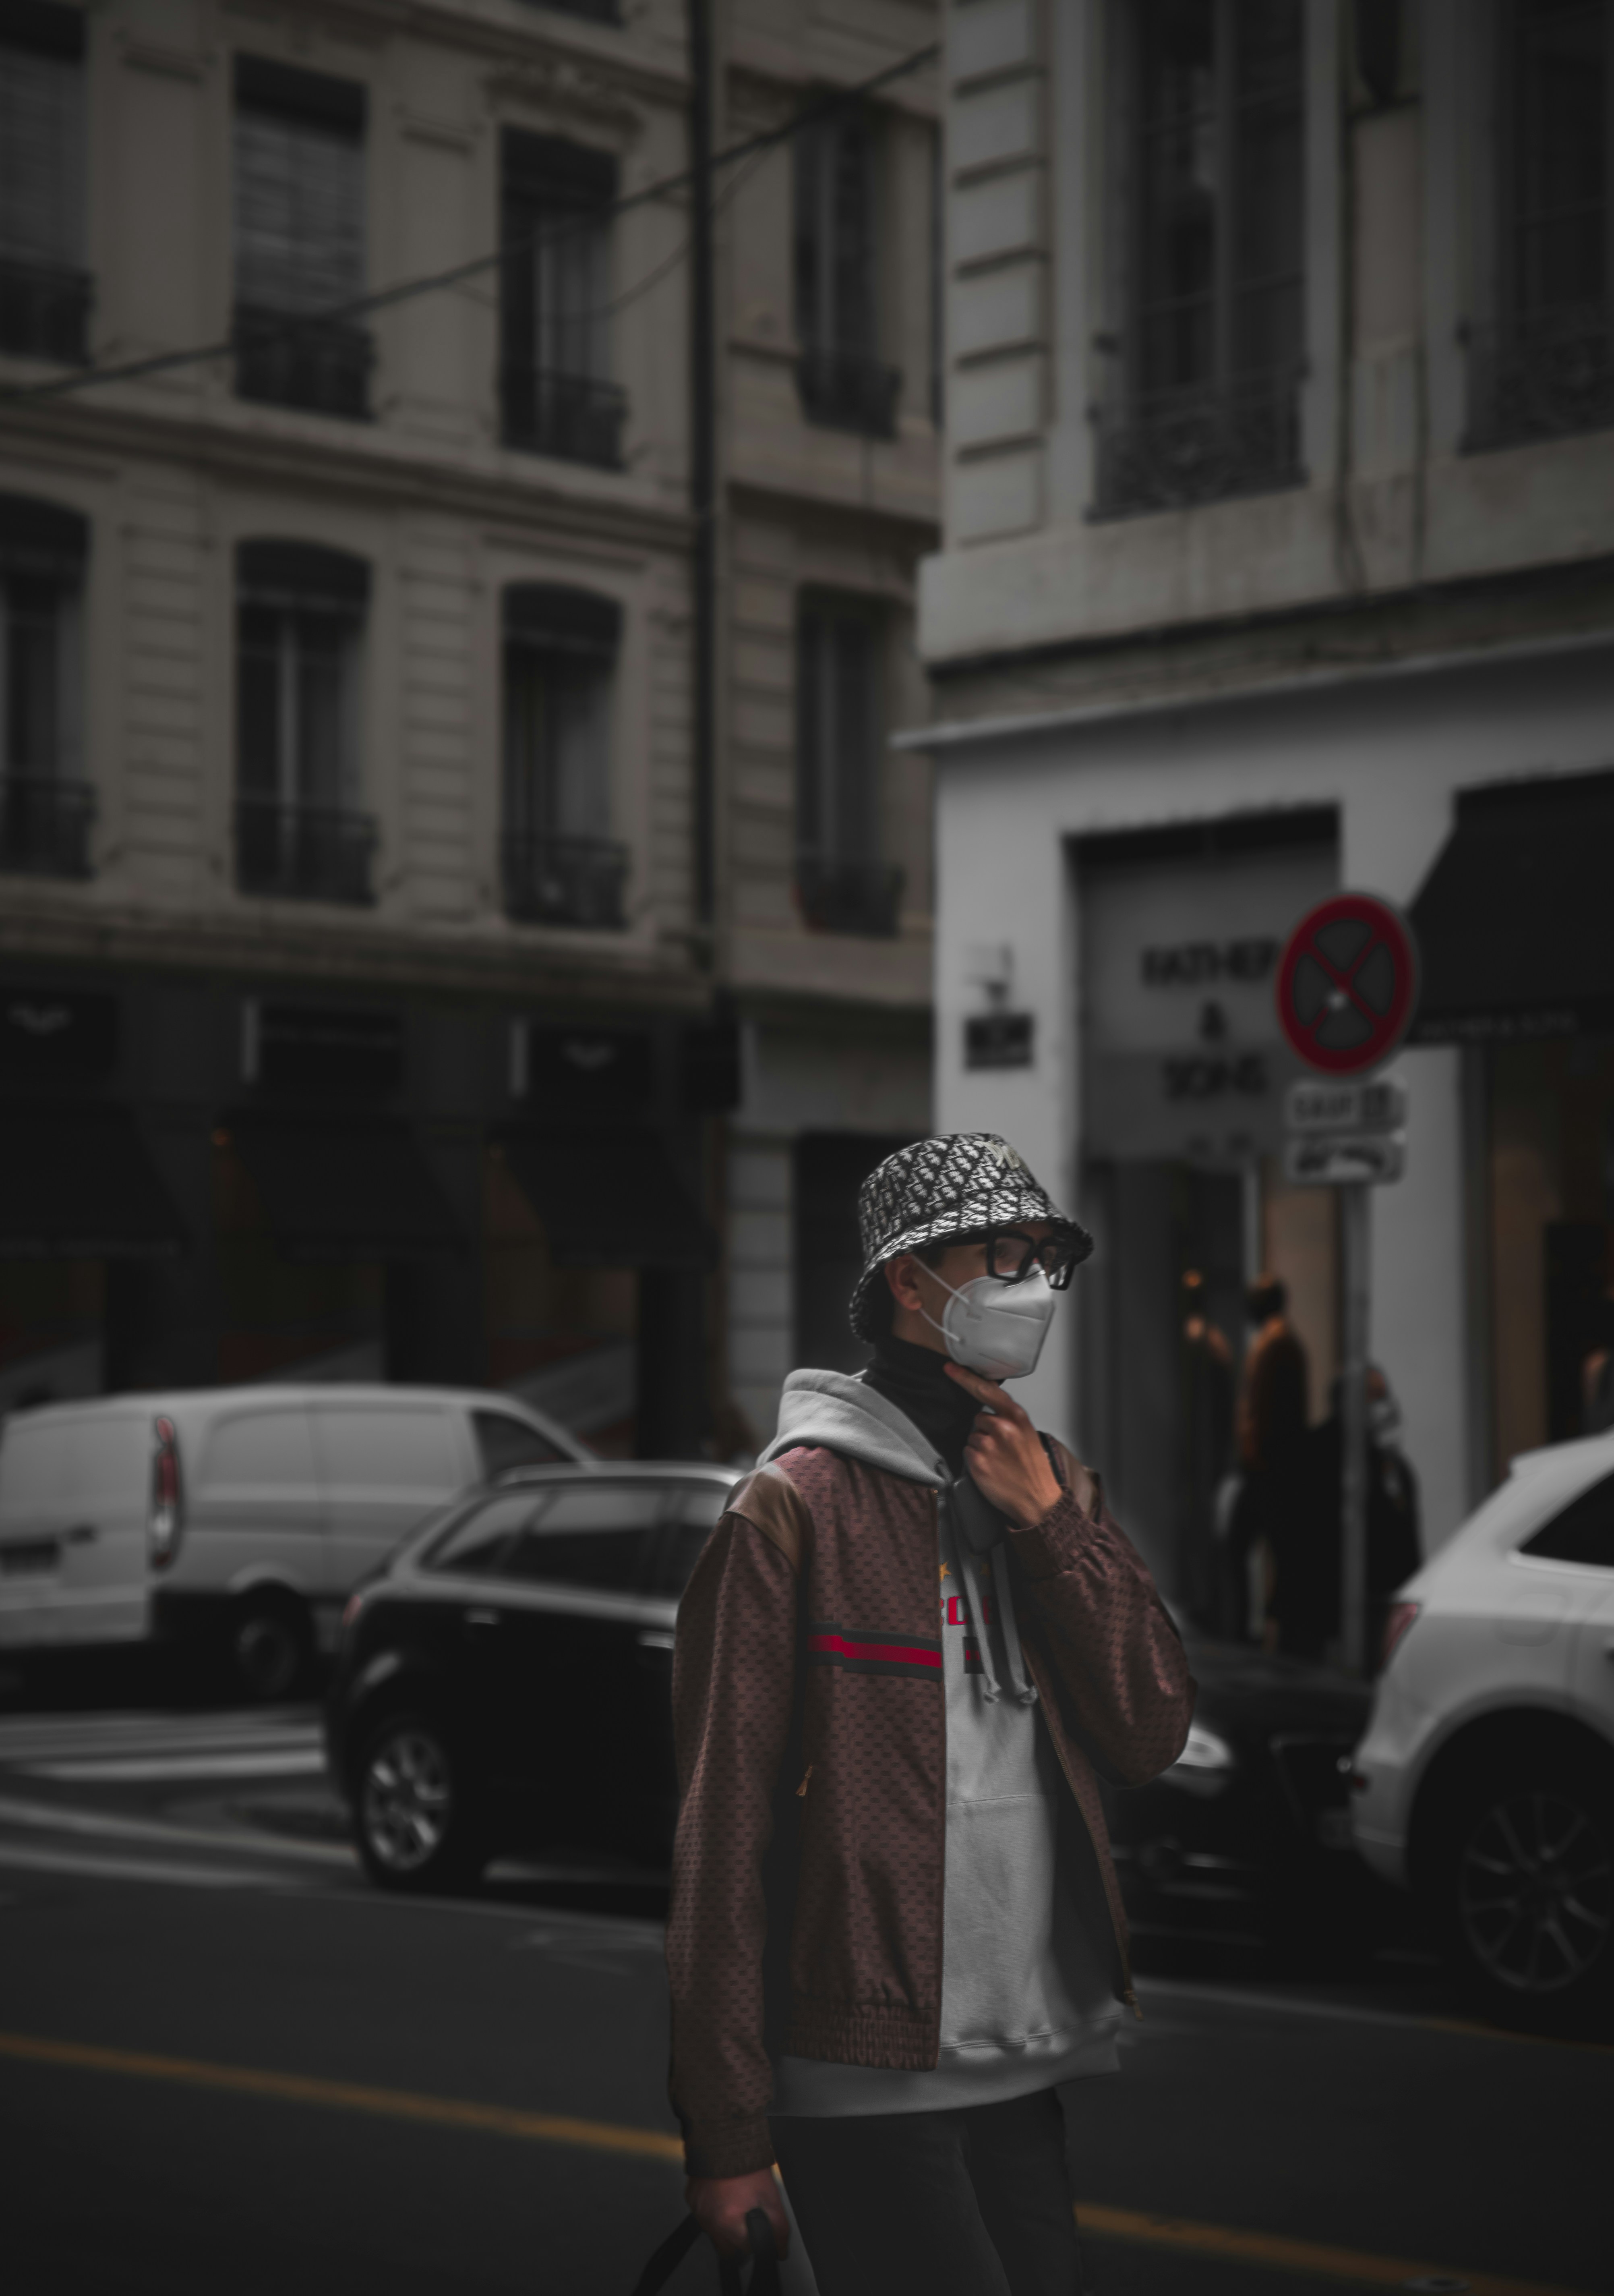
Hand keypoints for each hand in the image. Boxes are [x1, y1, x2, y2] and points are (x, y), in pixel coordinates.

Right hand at [685, 2169, 789, 2261]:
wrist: (725, 2136)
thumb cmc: (747, 2163)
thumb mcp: (770, 2196)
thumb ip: (778, 2227)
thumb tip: (780, 2250)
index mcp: (728, 2222)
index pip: (745, 2250)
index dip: (756, 2241)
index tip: (759, 2231)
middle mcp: (709, 2220)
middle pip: (726, 2248)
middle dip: (738, 2240)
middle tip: (747, 2219)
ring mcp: (698, 2210)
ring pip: (713, 2232)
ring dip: (724, 2225)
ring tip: (735, 2203)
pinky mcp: (691, 2199)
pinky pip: (702, 2214)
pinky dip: (713, 2210)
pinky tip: (722, 2195)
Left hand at [944, 1362, 1090, 1526]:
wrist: (1038, 1500)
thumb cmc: (1034, 1469)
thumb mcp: (1028, 1435)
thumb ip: (1009, 1419)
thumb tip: (989, 1412)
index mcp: (1017, 1417)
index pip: (986, 1389)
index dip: (965, 1377)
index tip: (950, 1368)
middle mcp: (1002, 1427)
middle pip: (978, 1418)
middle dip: (985, 1430)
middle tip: (1002, 1448)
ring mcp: (988, 1444)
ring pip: (972, 1436)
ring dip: (981, 1447)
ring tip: (999, 1461)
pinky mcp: (977, 1462)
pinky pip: (968, 1452)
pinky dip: (976, 1460)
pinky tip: (991, 1469)